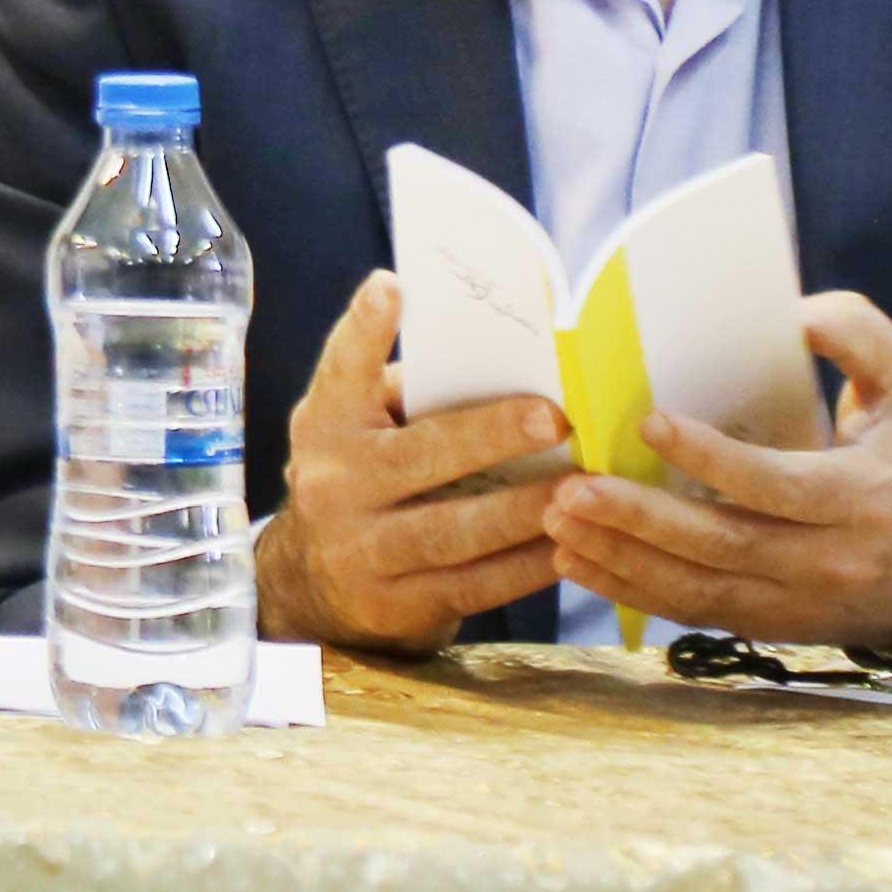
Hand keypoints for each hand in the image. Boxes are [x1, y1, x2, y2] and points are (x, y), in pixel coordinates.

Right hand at [248, 271, 571, 652]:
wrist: (311, 584)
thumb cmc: (362, 481)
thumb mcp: (357, 433)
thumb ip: (406, 403)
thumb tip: (506, 368)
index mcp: (326, 425)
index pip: (341, 371)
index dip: (364, 330)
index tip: (392, 286)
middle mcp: (333, 483)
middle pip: (417, 457)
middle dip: (488, 436)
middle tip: (553, 418)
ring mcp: (360, 549)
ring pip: (452, 530)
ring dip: (523, 511)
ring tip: (579, 491)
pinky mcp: (394, 605)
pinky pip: (471, 586)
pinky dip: (523, 569)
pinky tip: (566, 549)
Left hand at [550, 289, 891, 649]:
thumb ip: (857, 335)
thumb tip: (793, 311)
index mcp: (866, 498)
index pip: (780, 487)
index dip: (714, 460)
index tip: (649, 424)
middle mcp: (834, 560)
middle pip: (728, 546)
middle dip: (643, 519)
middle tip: (571, 488)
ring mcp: (803, 604)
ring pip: (702, 590)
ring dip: (623, 559)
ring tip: (558, 522)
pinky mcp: (776, 625)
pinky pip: (697, 615)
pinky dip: (633, 592)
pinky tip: (578, 562)